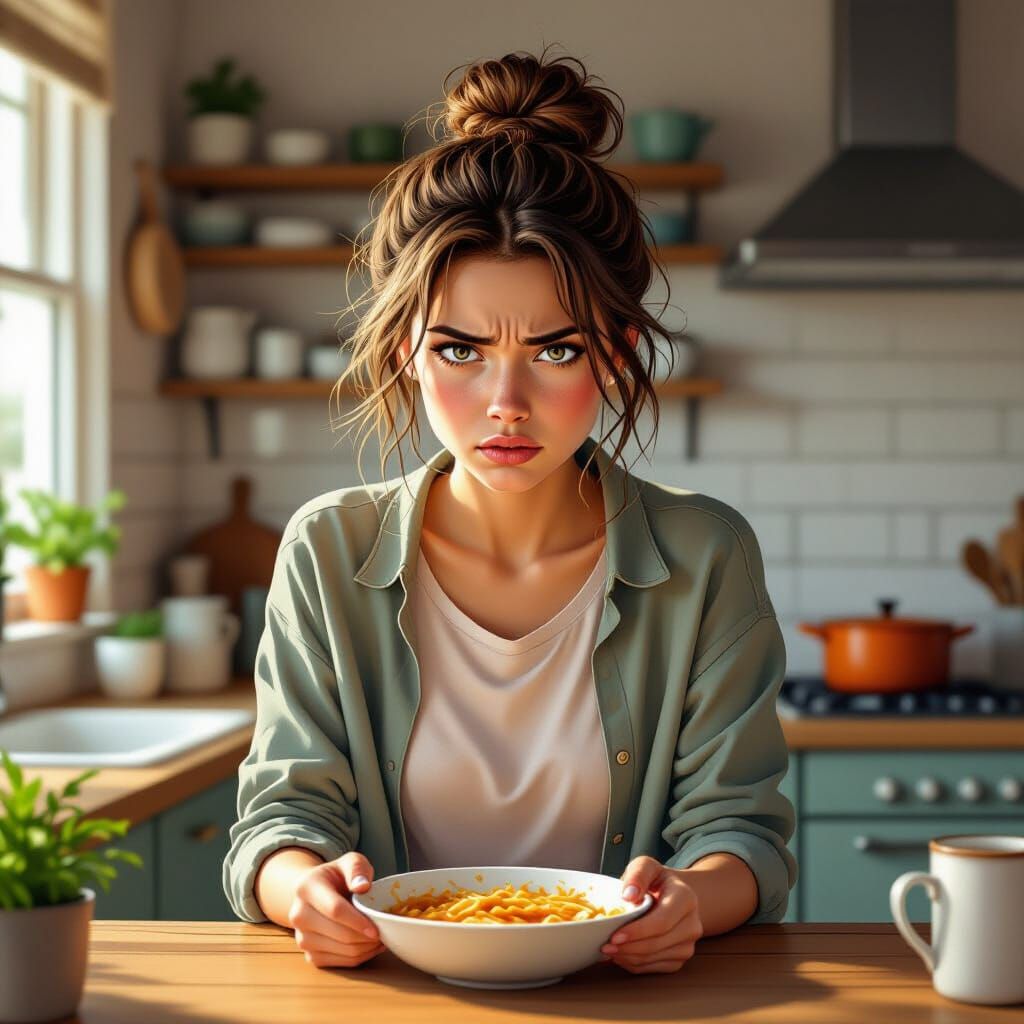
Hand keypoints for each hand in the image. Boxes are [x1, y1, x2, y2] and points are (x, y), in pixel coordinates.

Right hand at [288, 851, 384, 968]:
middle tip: (385, 931)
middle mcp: (298, 915)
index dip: (358, 921)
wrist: (316, 893)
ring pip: (342, 951)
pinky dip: (360, 956)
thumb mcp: (349, 862)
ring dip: (366, 947)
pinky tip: (368, 944)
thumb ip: (357, 869)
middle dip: (366, 936)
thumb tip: (362, 886)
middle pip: (340, 934)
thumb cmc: (337, 877)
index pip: (335, 910)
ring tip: (380, 937)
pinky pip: (341, 962)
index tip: (376, 928)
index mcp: (306, 888)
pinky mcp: (310, 955)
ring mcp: (302, 938)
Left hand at [599, 856, 702, 973]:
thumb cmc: (655, 881)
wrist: (672, 895)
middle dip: (629, 948)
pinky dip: (635, 964)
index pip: (662, 922)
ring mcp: (688, 944)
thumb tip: (628, 895)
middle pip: (657, 944)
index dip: (637, 932)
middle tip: (605, 946)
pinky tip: (621, 955)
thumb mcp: (646, 867)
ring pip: (655, 959)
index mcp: (686, 898)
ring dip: (629, 957)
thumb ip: (638, 874)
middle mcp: (692, 924)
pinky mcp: (680, 959)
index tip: (614, 936)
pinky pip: (655, 968)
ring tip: (609, 950)